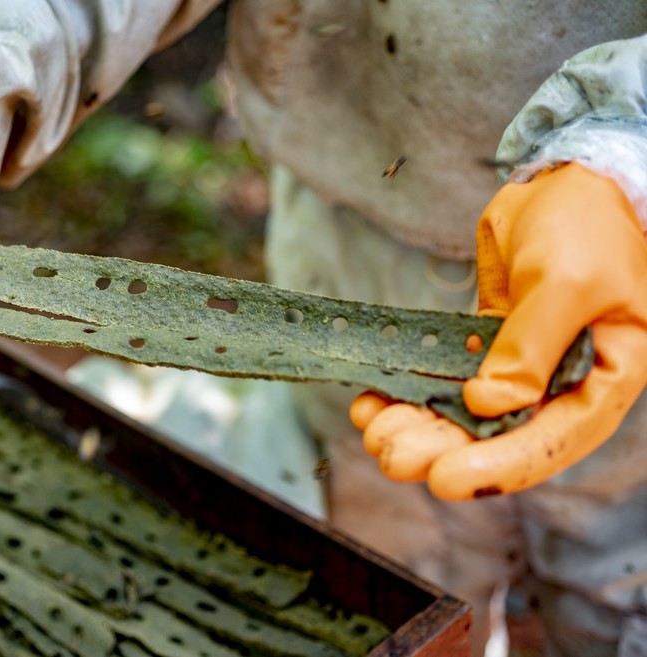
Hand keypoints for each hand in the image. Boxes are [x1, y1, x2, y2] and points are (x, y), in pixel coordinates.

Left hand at [351, 162, 646, 499]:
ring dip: (419, 426)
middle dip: (442, 449)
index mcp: (606, 376)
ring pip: (466, 413)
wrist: (569, 179)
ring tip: (373, 432)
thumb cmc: (587, 225)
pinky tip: (374, 401)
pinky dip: (412, 390)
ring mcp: (523, 365)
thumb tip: (490, 405)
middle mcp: (565, 381)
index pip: (552, 439)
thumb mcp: (568, 282)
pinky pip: (446, 377)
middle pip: (499, 435)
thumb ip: (533, 346)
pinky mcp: (488, 345)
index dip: (498, 466)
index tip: (444, 480)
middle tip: (391, 456)